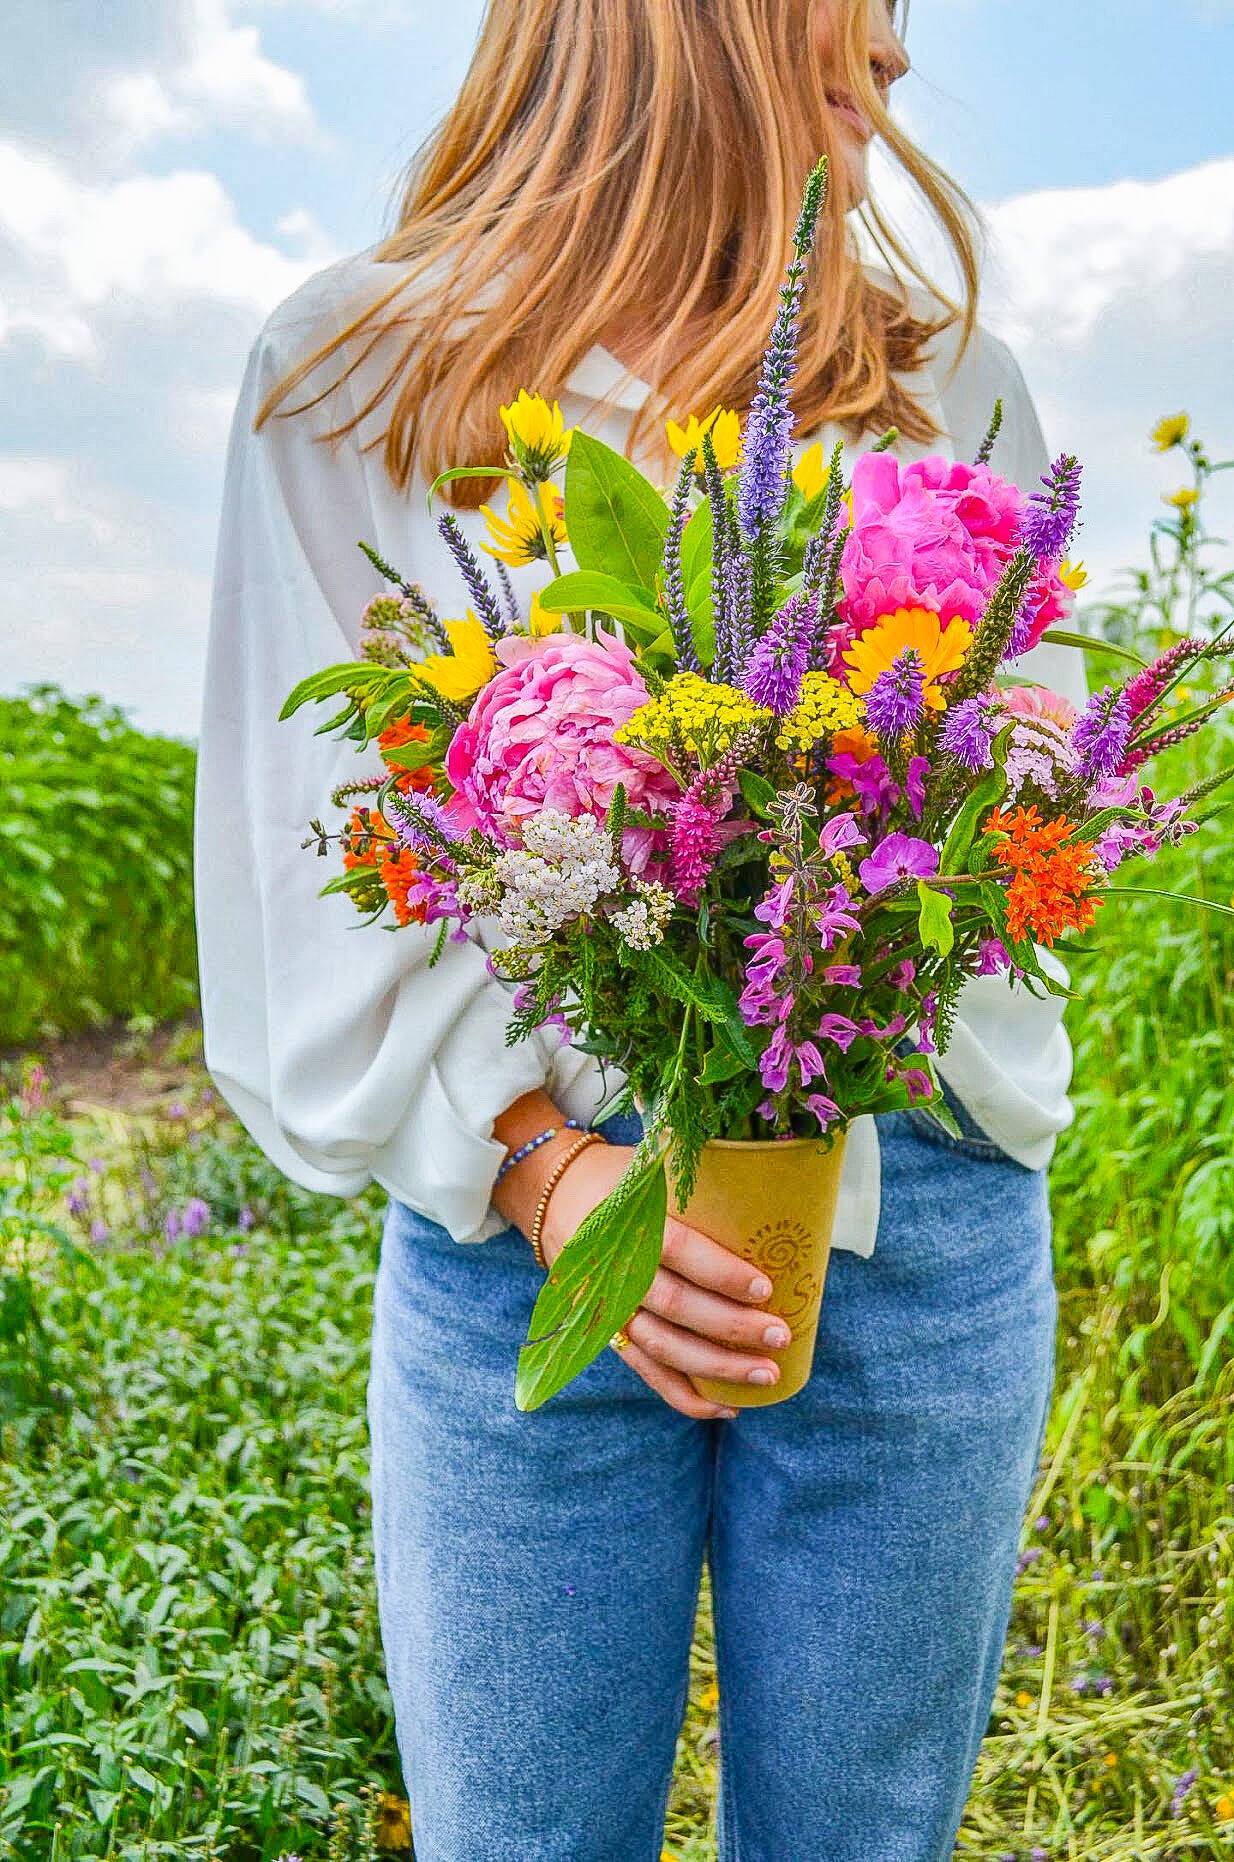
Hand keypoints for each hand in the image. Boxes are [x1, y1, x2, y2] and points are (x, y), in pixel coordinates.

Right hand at [541, 1141, 790, 1420]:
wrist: (559, 1196)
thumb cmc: (625, 1178)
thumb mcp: (652, 1164)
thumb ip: (700, 1177)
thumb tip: (782, 1191)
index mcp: (627, 1219)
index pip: (677, 1250)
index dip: (720, 1273)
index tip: (765, 1288)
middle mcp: (613, 1267)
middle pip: (674, 1306)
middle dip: (731, 1327)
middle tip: (780, 1336)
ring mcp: (607, 1306)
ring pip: (662, 1347)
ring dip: (716, 1368)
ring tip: (766, 1375)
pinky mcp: (607, 1332)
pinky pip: (646, 1372)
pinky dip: (685, 1396)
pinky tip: (727, 1406)